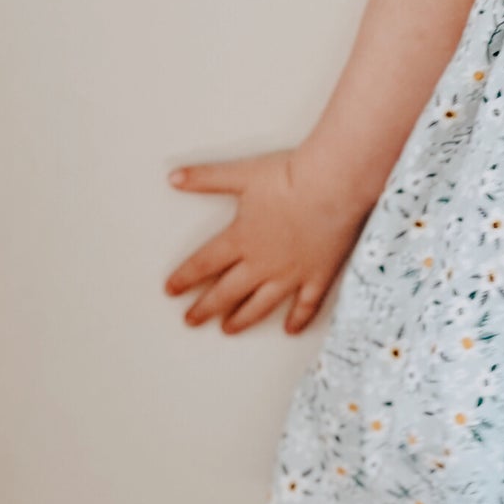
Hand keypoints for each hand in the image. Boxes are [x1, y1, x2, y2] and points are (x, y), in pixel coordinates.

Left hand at [163, 145, 369, 335]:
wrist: (333, 186)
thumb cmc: (290, 177)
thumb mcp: (241, 174)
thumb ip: (205, 178)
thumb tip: (173, 177)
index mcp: (240, 239)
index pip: (203, 264)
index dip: (184, 278)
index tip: (171, 291)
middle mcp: (261, 263)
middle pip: (226, 292)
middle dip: (205, 308)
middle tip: (191, 320)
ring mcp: (290, 273)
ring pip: (260, 305)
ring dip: (242, 319)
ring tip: (228, 329)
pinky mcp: (318, 275)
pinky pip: (306, 304)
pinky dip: (298, 318)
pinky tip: (290, 329)